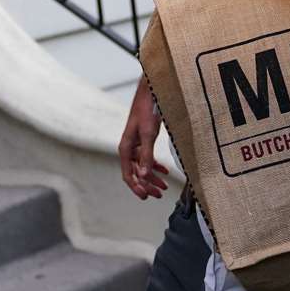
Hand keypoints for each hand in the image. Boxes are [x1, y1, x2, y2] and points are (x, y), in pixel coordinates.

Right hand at [118, 78, 167, 199]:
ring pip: (142, 166)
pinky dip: (155, 166)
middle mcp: (128, 148)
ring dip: (152, 177)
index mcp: (125, 148)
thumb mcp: (148, 134)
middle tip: (158, 194)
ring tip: (164, 187)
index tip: (146, 196)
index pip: (128, 174)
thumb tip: (143, 175)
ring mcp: (136, 144)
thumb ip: (146, 155)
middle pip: (135, 173)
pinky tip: (164, 171)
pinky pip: (147, 157)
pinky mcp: (143, 139)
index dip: (136, 187)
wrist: (151, 93)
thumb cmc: (147, 110)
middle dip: (147, 185)